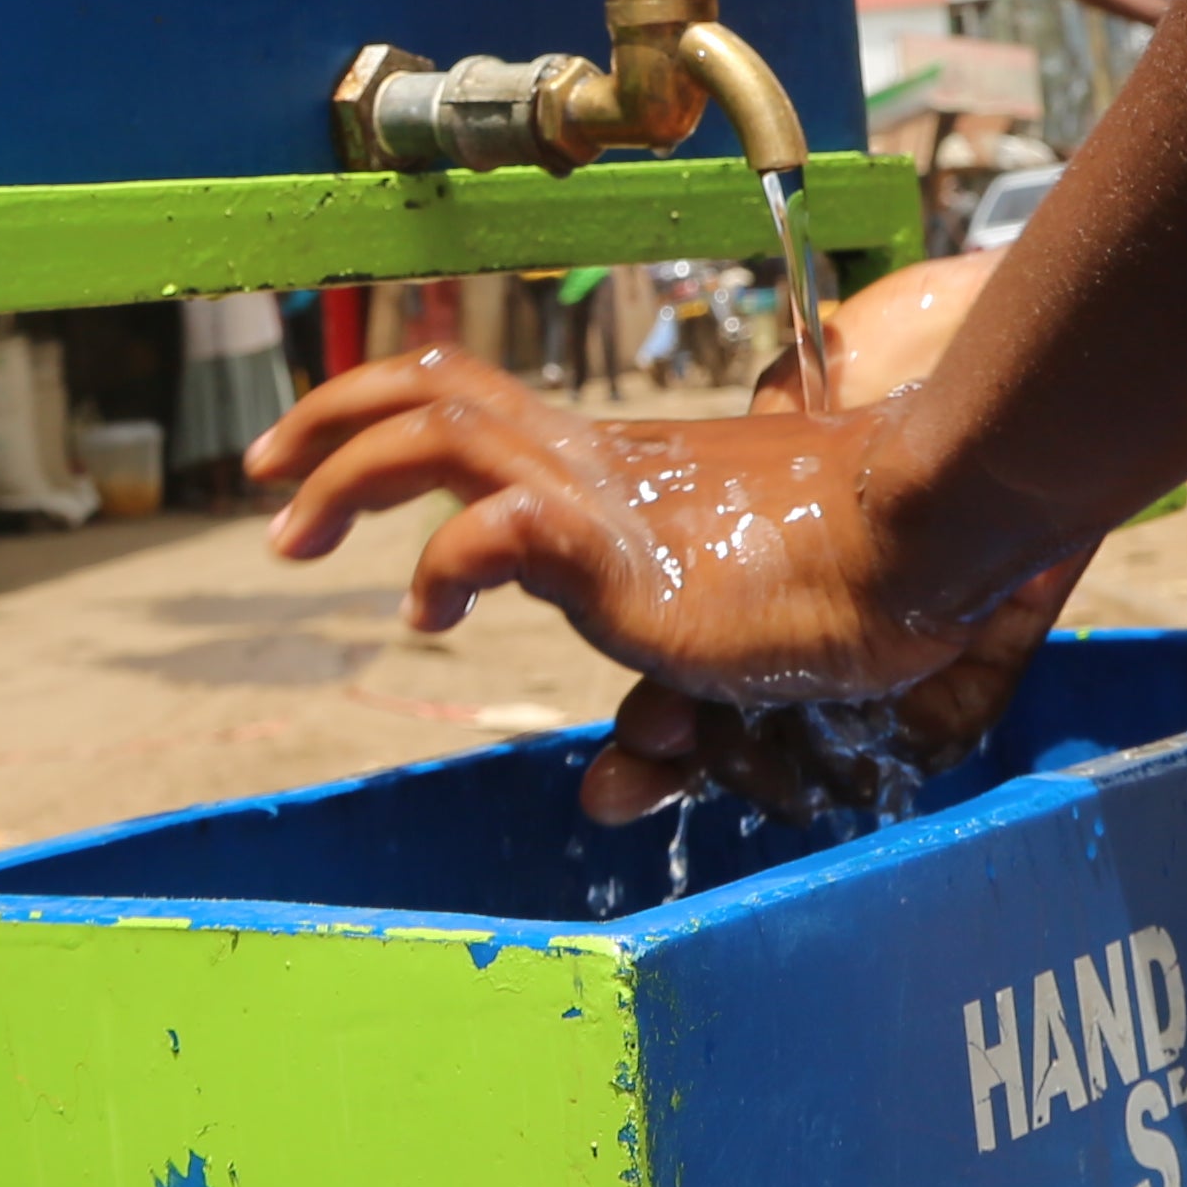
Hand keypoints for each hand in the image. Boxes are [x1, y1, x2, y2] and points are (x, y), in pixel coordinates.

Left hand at [245, 351, 1081, 821]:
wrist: (923, 534)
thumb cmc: (844, 577)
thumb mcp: (715, 641)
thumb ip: (655, 706)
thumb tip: (606, 794)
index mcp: (603, 464)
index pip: (472, 398)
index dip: (378, 411)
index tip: (310, 460)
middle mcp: (588, 462)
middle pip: (430, 392)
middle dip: (326, 422)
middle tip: (263, 475)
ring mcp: (601, 498)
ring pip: (440, 434)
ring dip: (345, 470)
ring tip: (291, 528)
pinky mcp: (620, 554)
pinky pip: (498, 531)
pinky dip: (442, 560)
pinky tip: (426, 608)